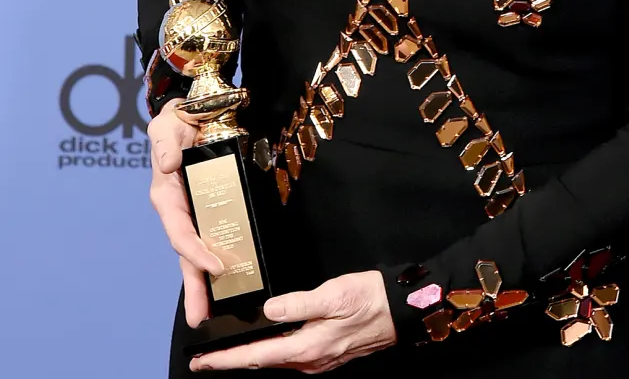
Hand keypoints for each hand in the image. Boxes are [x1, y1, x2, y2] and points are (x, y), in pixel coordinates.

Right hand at [148, 98, 224, 327]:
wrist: (193, 110)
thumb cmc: (176, 119)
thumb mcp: (166, 125)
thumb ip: (165, 142)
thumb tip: (167, 165)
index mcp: (166, 197)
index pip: (180, 231)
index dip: (195, 251)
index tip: (215, 267)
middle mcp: (177, 209)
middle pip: (186, 252)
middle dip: (192, 284)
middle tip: (200, 317)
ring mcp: (192, 210)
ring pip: (198, 250)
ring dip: (202, 280)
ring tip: (208, 310)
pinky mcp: (207, 206)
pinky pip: (213, 234)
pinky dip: (217, 255)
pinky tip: (228, 274)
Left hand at [189, 270, 397, 371]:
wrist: (399, 310)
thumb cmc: (368, 299)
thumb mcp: (333, 294)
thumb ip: (299, 303)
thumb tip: (269, 310)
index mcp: (306, 348)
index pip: (256, 356)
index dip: (226, 360)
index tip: (200, 361)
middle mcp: (308, 360)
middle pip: (262, 362)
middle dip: (232, 360)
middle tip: (204, 357)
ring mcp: (318, 359)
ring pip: (275, 360)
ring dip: (250, 356)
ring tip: (228, 350)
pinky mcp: (325, 352)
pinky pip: (289, 355)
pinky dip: (270, 350)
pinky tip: (267, 341)